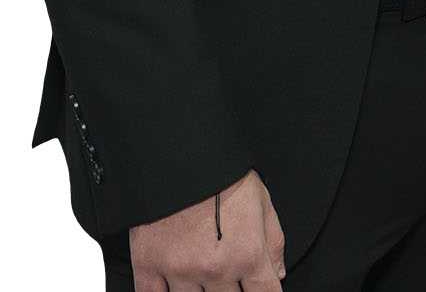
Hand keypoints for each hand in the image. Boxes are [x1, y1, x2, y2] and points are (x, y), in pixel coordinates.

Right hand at [128, 168, 285, 287]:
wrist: (177, 147)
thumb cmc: (220, 169)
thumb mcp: (261, 198)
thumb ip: (273, 241)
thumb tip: (276, 273)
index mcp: (247, 254)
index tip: (255, 288)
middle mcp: (215, 269)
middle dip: (231, 290)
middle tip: (222, 267)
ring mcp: (180, 270)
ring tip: (200, 268)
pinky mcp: (149, 264)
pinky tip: (170, 287)